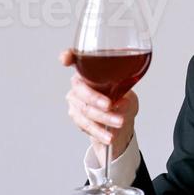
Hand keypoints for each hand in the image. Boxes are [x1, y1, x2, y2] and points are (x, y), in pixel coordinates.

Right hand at [60, 48, 138, 163]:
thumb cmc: (121, 96)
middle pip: (82, 91)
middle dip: (96, 99)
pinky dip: (100, 132)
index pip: (74, 59)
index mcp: (89, 70)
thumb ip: (125, 92)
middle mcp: (78, 84)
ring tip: (120, 122)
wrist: (119, 118)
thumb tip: (122, 101)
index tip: (65, 59)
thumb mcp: (128, 90)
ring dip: (104, 118)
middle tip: (110, 105)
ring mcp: (75, 101)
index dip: (67, 57)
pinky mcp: (76, 117)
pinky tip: (110, 137)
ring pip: (86, 111)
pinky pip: (87, 126)